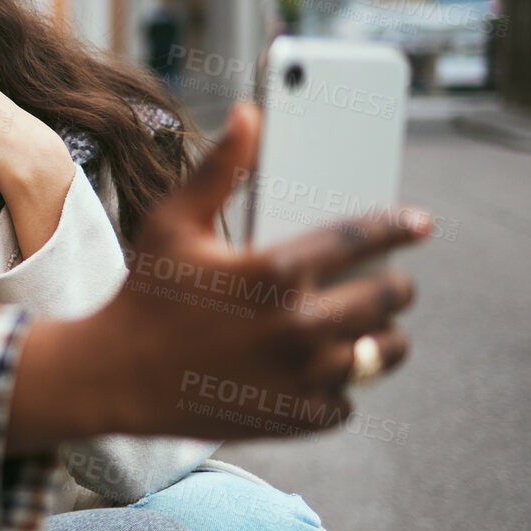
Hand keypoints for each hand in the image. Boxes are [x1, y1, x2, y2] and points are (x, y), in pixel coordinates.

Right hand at [8, 101, 431, 448]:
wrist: (112, 377)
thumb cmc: (144, 295)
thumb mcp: (173, 223)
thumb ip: (220, 167)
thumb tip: (251, 113)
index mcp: (275, 272)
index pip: (363, 239)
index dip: (398, 227)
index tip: (419, 224)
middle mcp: (298, 326)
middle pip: (389, 299)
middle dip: (394, 285)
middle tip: (386, 282)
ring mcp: (301, 378)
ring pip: (381, 353)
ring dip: (380, 338)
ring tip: (361, 328)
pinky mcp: (295, 418)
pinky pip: (348, 401)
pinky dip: (339, 387)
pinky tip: (317, 370)